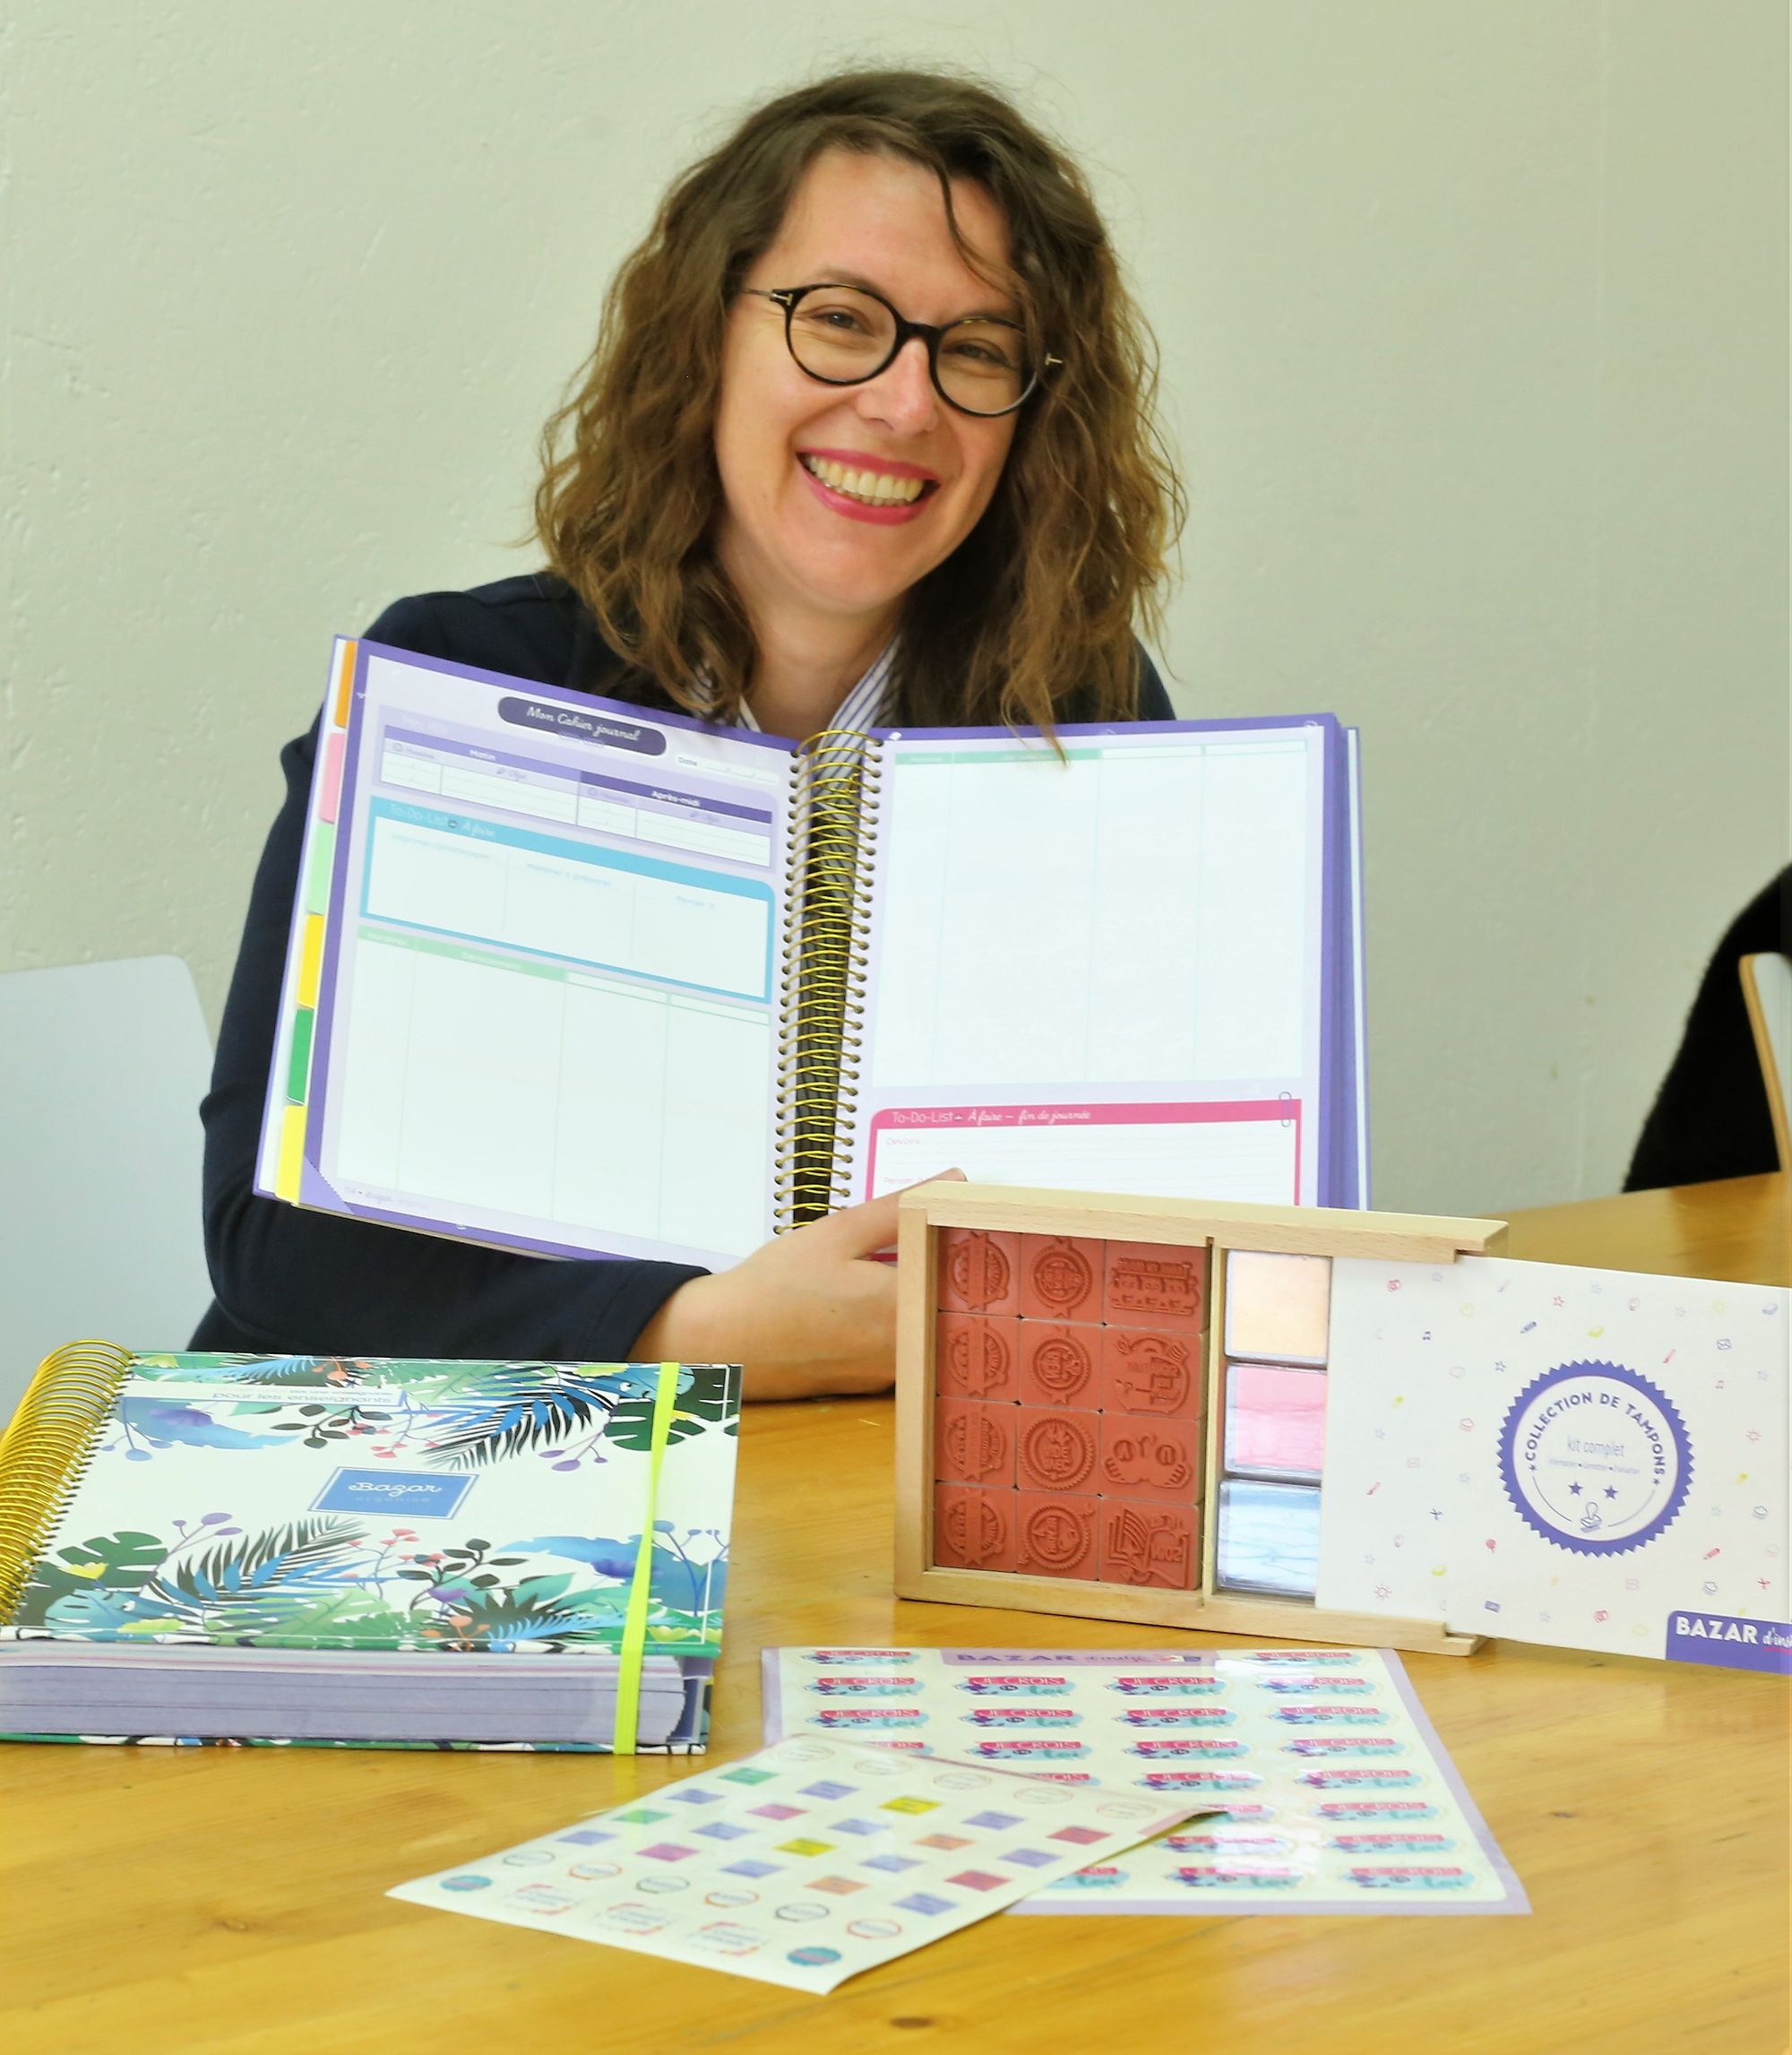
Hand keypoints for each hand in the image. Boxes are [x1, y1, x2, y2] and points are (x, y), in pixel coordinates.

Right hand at [633, 1172, 964, 1400]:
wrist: (722, 1344)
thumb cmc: (776, 1286)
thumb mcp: (838, 1233)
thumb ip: (901, 1208)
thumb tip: (955, 1180)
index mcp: (902, 1306)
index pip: (970, 1278)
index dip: (989, 1250)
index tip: (999, 1227)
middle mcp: (905, 1350)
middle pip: (961, 1312)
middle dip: (972, 1278)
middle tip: (978, 1242)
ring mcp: (890, 1375)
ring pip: (938, 1334)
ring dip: (943, 1303)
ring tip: (943, 1266)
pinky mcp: (873, 1386)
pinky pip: (912, 1353)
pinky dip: (916, 1326)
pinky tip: (900, 1300)